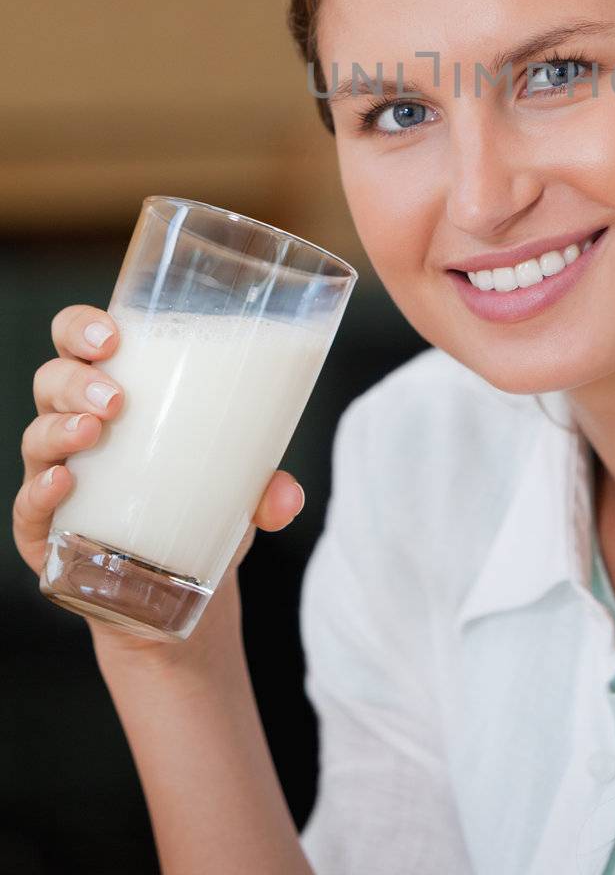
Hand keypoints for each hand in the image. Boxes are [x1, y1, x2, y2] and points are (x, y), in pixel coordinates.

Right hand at [13, 303, 306, 676]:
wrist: (176, 586)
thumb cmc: (198, 505)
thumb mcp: (237, 486)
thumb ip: (266, 487)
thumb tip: (289, 498)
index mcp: (119, 391)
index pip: (80, 340)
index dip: (82, 327)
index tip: (113, 335)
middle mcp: (77, 424)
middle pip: (53, 379)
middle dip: (78, 379)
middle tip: (116, 398)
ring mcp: (54, 474)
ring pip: (39, 435)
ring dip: (62, 427)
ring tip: (94, 431)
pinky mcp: (44, 529)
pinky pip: (28, 504)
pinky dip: (41, 491)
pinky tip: (64, 482)